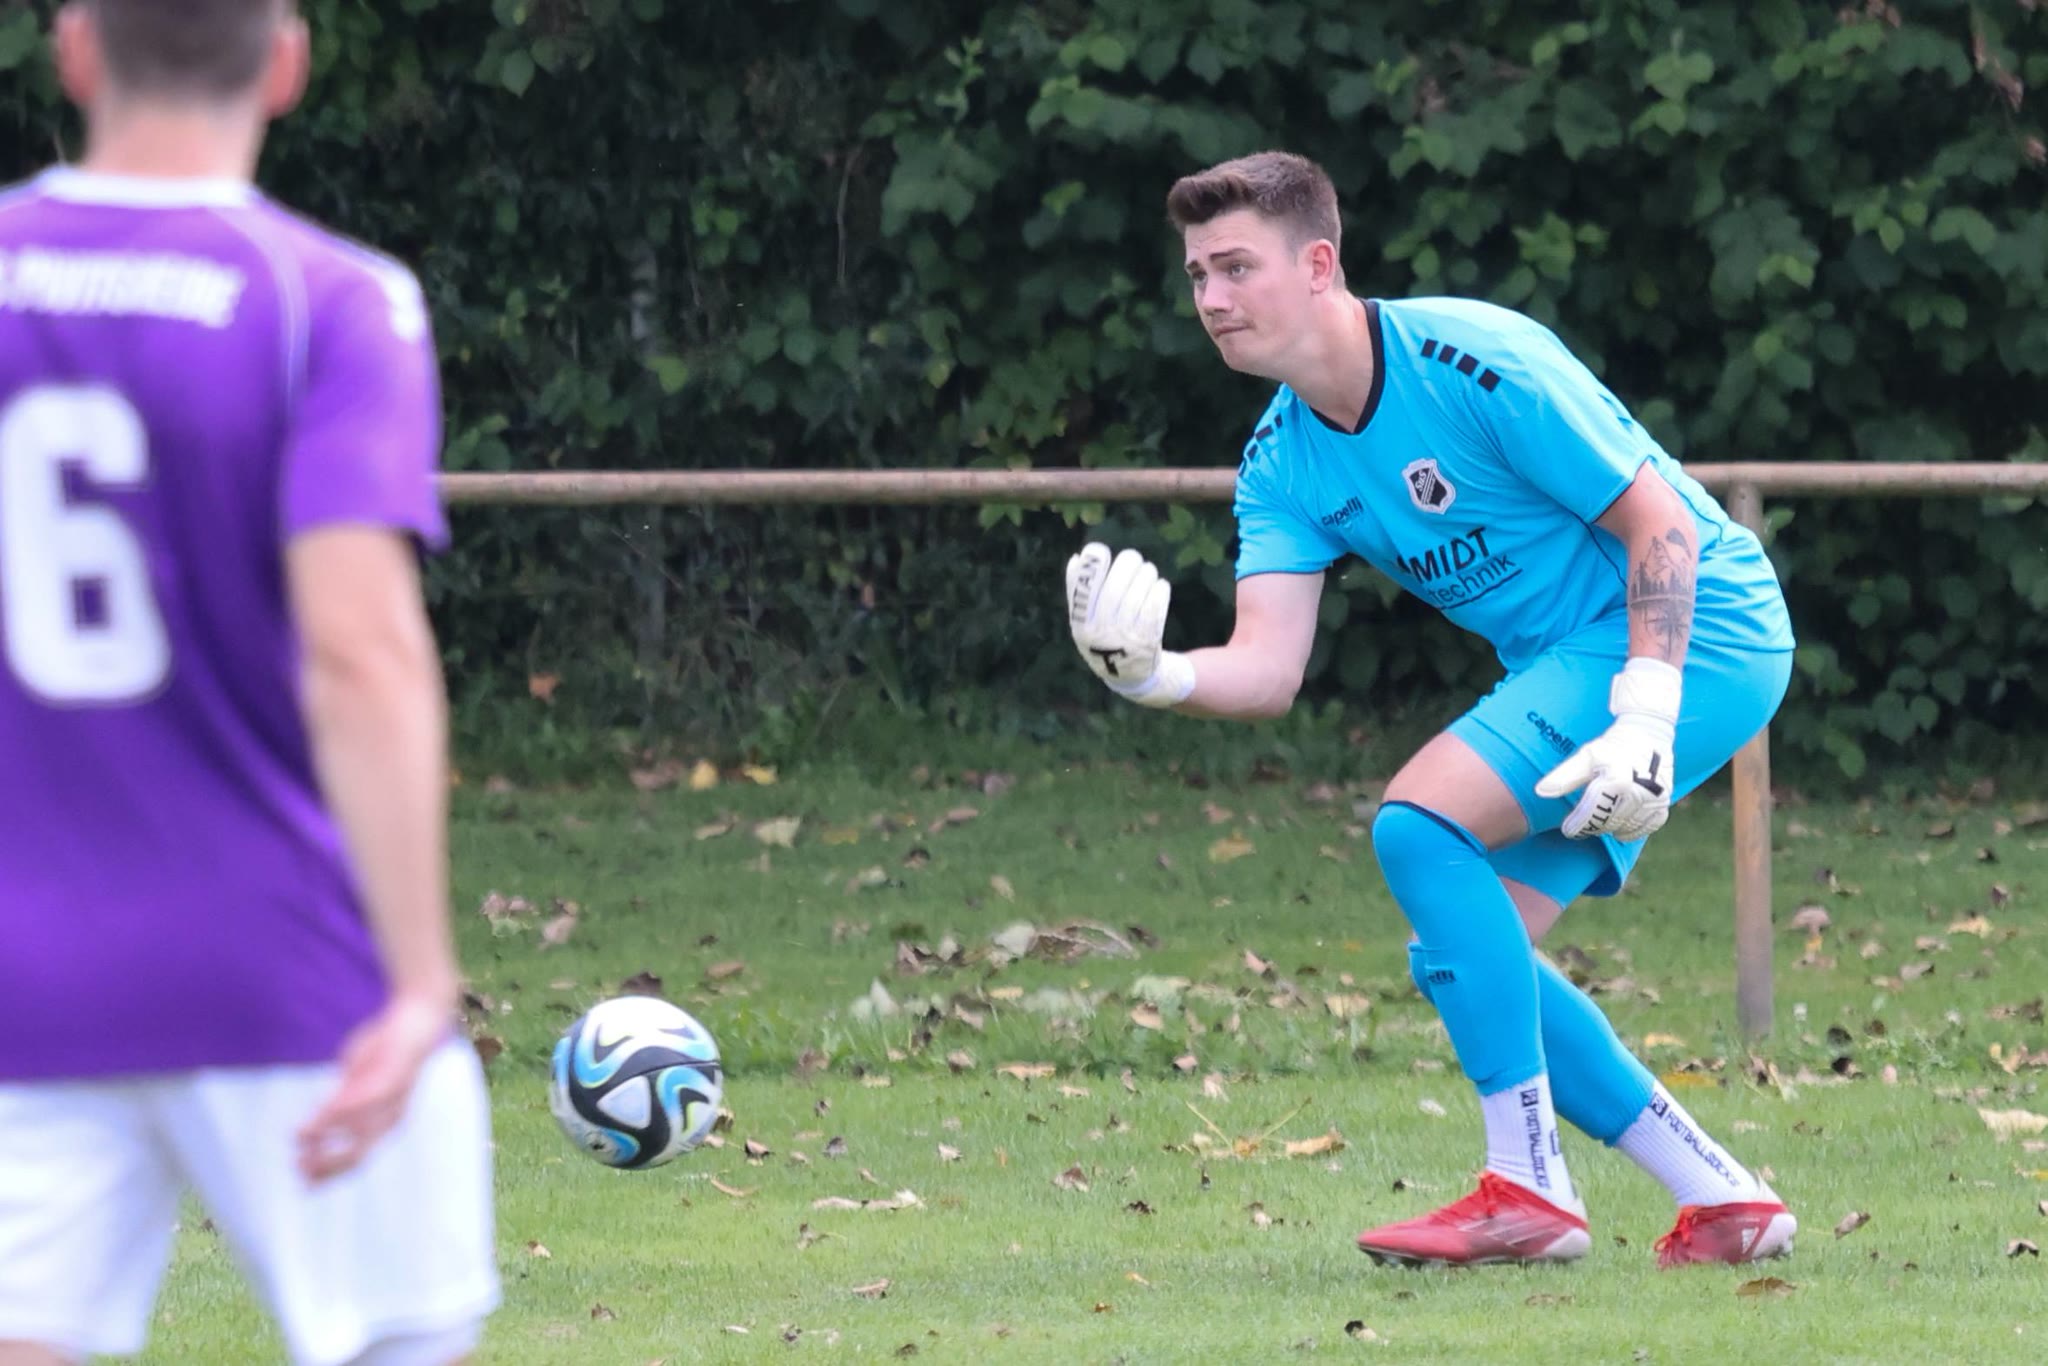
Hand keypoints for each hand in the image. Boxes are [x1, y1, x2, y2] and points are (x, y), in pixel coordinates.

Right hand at [296, 991, 453, 1181]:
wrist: (415, 1023)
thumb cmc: (382, 1055)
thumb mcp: (353, 1083)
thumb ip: (336, 1105)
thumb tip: (311, 1128)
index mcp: (382, 1124)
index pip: (355, 1159)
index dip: (329, 1172)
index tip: (302, 1179)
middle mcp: (391, 1119)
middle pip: (358, 1154)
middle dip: (327, 1163)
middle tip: (299, 1166)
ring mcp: (394, 1099)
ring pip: (361, 1129)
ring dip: (328, 1135)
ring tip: (301, 1136)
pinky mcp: (395, 1076)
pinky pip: (371, 1097)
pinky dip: (348, 1107)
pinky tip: (326, 1110)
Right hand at [1066, 543, 1169, 692]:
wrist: (1130, 676)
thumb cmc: (1106, 639)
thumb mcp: (1086, 622)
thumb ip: (1079, 593)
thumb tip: (1077, 558)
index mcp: (1080, 625)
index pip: (1082, 591)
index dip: (1090, 567)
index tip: (1100, 550)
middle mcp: (1100, 633)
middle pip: (1113, 591)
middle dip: (1125, 566)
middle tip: (1133, 557)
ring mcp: (1124, 639)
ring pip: (1136, 598)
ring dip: (1145, 576)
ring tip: (1148, 570)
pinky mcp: (1147, 642)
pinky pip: (1154, 610)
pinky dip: (1159, 592)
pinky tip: (1160, 584)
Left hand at [1534, 658, 1681, 840]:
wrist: (1649, 736)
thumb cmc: (1613, 747)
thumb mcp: (1586, 756)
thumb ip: (1564, 776)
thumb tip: (1541, 791)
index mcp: (1618, 780)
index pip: (1592, 815)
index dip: (1577, 825)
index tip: (1567, 828)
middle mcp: (1639, 793)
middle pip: (1607, 824)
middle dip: (1591, 826)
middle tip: (1581, 823)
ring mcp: (1654, 802)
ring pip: (1624, 830)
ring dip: (1608, 828)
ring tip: (1599, 818)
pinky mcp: (1662, 808)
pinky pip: (1643, 830)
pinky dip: (1629, 830)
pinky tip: (1619, 822)